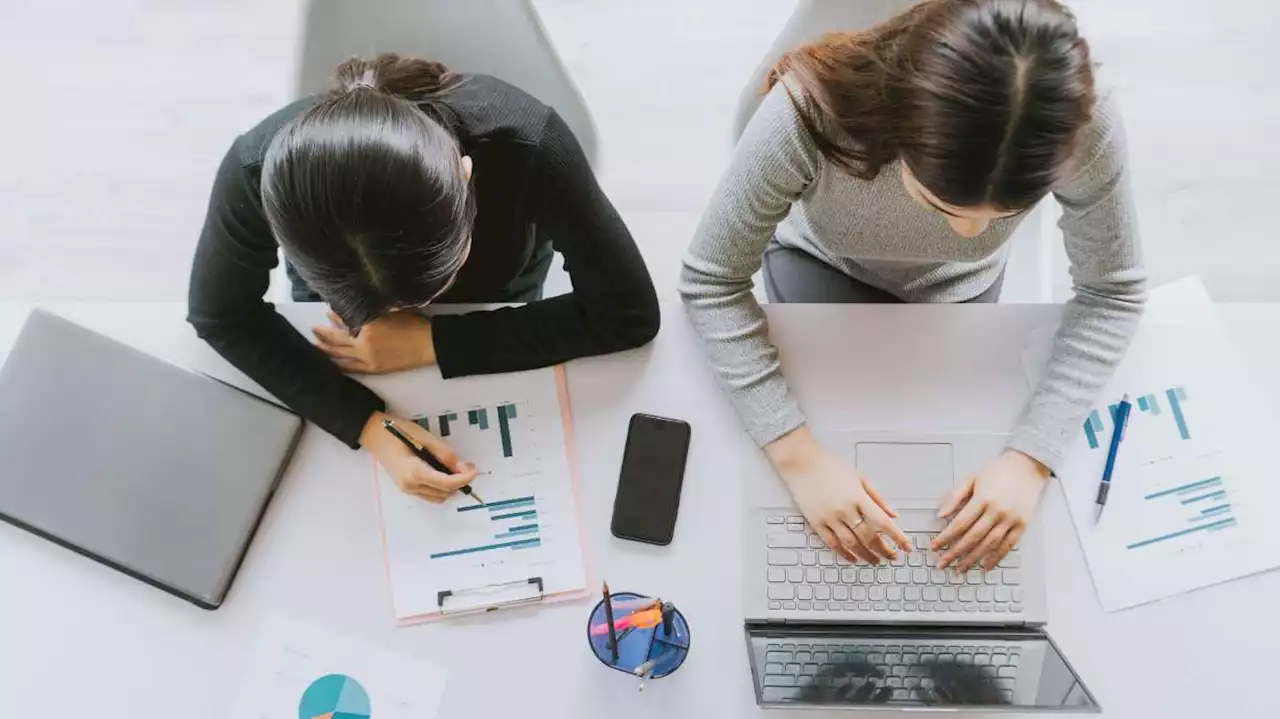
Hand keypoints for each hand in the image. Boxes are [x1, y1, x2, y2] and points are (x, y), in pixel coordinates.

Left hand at [312, 310, 435, 373]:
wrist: (429, 344)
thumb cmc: (412, 324)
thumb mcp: (389, 312)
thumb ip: (367, 312)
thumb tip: (347, 313)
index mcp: (367, 326)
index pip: (343, 321)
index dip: (333, 316)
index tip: (327, 312)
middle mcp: (363, 344)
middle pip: (336, 340)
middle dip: (323, 334)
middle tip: (314, 329)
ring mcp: (367, 359)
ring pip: (339, 356)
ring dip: (326, 350)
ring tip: (316, 345)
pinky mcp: (373, 369)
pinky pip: (350, 368)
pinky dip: (338, 364)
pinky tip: (332, 362)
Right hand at [359, 411, 477, 502]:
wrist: (374, 434)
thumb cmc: (398, 431)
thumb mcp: (424, 437)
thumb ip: (444, 454)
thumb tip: (461, 467)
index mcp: (415, 472)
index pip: (447, 483)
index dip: (464, 478)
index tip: (474, 469)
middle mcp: (411, 485)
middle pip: (444, 492)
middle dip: (460, 481)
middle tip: (467, 466)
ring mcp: (407, 489)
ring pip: (438, 497)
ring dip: (451, 487)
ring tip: (455, 470)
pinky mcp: (406, 488)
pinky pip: (429, 494)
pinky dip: (440, 488)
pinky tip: (442, 474)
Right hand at [766, 426, 911, 563]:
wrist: (801, 462)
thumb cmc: (830, 466)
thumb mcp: (859, 477)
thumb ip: (878, 497)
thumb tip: (893, 515)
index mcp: (858, 497)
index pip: (883, 522)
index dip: (897, 537)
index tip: (907, 547)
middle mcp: (845, 509)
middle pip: (869, 537)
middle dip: (883, 550)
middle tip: (891, 557)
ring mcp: (829, 517)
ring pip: (852, 544)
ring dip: (866, 556)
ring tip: (875, 561)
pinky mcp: (816, 522)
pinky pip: (832, 543)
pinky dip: (844, 554)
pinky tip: (853, 558)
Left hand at [932, 449, 1049, 570]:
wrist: (1027, 466)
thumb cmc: (997, 470)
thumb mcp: (971, 478)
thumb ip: (954, 496)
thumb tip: (940, 514)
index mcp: (983, 498)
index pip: (959, 524)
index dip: (945, 538)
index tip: (935, 547)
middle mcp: (997, 511)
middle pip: (972, 538)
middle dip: (955, 553)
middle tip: (942, 564)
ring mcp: (1011, 519)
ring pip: (989, 545)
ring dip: (973, 559)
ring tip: (960, 569)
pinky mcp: (1022, 525)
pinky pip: (1008, 546)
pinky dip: (996, 558)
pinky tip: (985, 567)